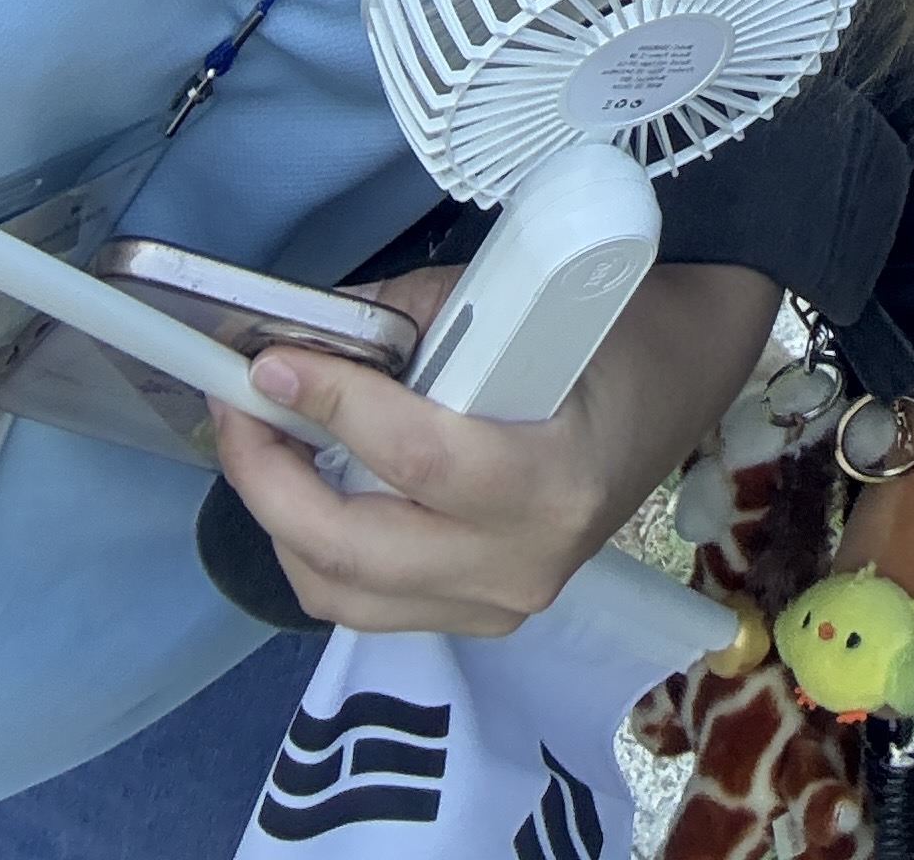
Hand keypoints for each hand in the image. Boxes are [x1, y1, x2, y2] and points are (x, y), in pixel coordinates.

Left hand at [208, 259, 777, 634]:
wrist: (677, 385)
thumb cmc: (607, 329)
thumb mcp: (521, 299)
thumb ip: (410, 319)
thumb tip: (304, 330)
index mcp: (552, 479)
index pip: (418, 456)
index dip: (332, 406)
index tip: (270, 363)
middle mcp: (523, 562)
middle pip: (355, 548)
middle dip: (270, 479)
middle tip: (236, 408)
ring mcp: (499, 603)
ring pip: (342, 590)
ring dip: (280, 518)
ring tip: (258, 445)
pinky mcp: (479, 615)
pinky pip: (365, 602)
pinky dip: (317, 548)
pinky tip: (306, 490)